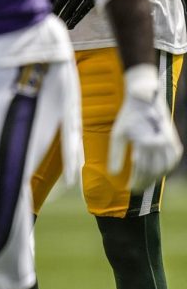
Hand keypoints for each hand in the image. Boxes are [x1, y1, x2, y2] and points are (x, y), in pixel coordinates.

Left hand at [46, 0, 94, 28]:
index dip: (46, 0)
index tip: (40, 7)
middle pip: (59, 2)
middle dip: (52, 12)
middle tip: (47, 20)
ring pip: (70, 8)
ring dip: (63, 18)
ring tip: (56, 25)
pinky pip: (82, 10)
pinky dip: (75, 19)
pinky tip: (70, 25)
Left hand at [109, 64, 182, 190]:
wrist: (144, 99)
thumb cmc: (128, 116)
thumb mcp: (117, 134)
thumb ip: (115, 155)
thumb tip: (113, 174)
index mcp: (146, 142)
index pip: (142, 169)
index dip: (136, 181)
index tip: (128, 188)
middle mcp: (161, 144)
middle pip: (154, 171)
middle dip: (144, 182)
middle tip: (135, 189)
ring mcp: (170, 144)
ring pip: (164, 168)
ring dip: (155, 178)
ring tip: (144, 184)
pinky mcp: (175, 142)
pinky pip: (171, 162)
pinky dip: (164, 170)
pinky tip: (156, 174)